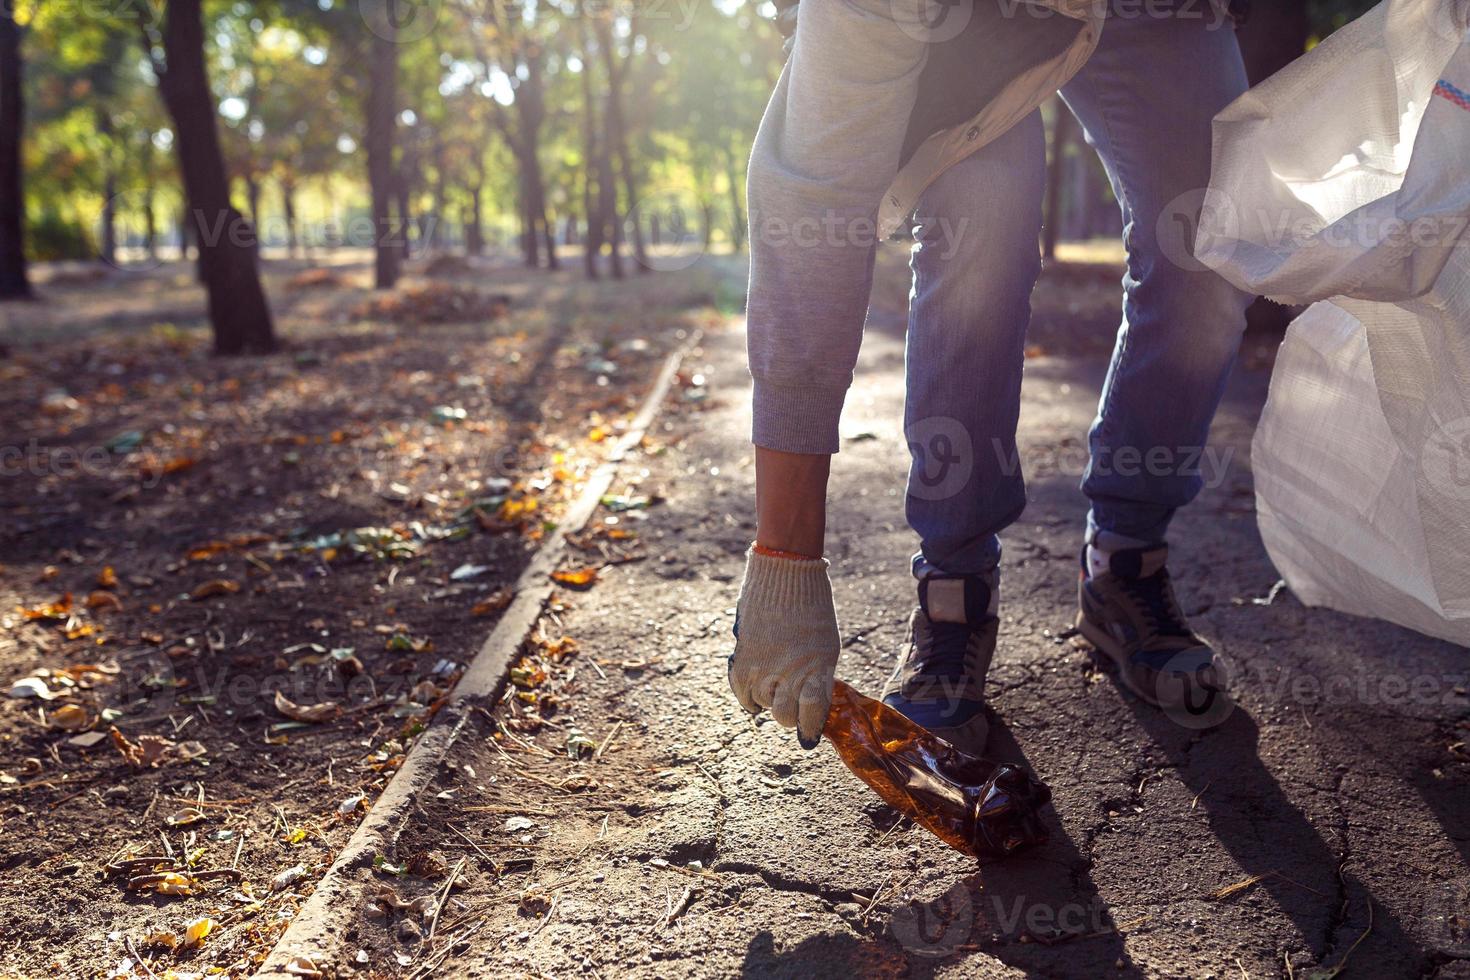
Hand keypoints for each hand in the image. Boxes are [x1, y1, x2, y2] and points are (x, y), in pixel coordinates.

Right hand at [728, 548, 839, 747]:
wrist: (786, 571)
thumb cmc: (813, 607)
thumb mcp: (826, 645)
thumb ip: (819, 677)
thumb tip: (809, 705)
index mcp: (818, 669)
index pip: (812, 715)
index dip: (809, 728)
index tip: (808, 731)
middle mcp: (790, 673)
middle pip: (784, 717)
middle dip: (788, 715)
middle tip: (789, 704)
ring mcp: (764, 667)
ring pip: (762, 705)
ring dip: (768, 698)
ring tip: (774, 679)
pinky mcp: (743, 659)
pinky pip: (742, 694)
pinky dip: (748, 695)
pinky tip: (756, 685)